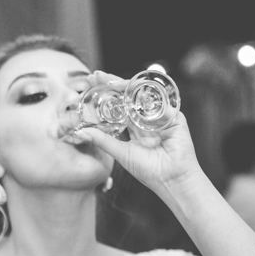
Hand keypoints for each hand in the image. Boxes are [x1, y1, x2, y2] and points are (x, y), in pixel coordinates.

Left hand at [73, 71, 202, 195]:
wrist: (171, 180)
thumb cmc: (149, 171)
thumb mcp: (121, 153)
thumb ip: (103, 141)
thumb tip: (80, 132)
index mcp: (134, 128)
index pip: (117, 107)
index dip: (105, 96)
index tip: (89, 86)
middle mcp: (146, 119)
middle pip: (128, 97)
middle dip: (111, 84)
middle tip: (94, 75)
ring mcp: (160, 116)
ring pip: (141, 95)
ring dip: (125, 85)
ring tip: (108, 80)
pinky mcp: (173, 116)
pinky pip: (159, 101)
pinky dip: (146, 95)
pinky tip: (132, 89)